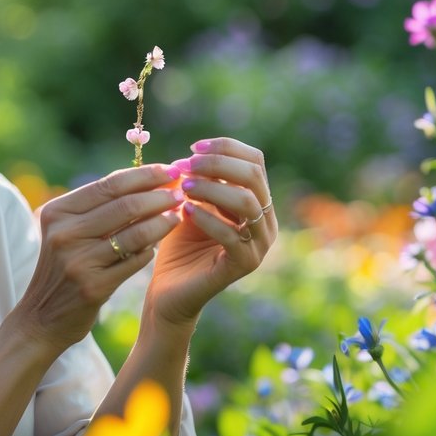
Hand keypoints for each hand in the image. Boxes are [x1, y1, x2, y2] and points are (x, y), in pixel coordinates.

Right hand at [12, 164, 183, 355]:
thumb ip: (97, 206)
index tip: (169, 169)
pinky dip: (150, 250)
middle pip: (124, 206)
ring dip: (162, 221)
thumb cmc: (63, 265)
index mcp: (57, 212)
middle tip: (180, 191)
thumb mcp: (67, 230)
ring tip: (178, 214)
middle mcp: (64, 233)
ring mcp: (78, 261)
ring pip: (134, 233)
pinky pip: (134, 261)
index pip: (108, 185)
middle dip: (158, 195)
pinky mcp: (93, 286)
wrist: (42, 317)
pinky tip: (159, 245)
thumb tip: (143, 176)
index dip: (143, 175)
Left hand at [144, 138, 277, 329]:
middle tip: (186, 166)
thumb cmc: (178, 241)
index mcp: (256, 201)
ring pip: (246, 202)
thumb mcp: (188, 201)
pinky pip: (232, 235)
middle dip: (216, 164)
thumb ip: (197, 177)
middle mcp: (265, 221)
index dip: (225, 148)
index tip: (192, 148)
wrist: (170, 288)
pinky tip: (184, 211)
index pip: (254, 161)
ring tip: (183, 188)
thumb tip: (195, 151)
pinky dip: (207, 218)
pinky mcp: (245, 265)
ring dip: (211, 188)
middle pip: (253, 176)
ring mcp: (260, 244)